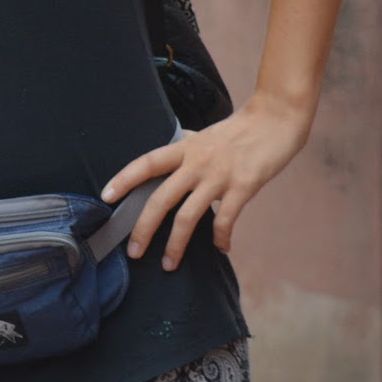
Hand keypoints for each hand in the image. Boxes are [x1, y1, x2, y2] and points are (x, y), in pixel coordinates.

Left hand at [102, 96, 313, 269]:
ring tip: (169, 263)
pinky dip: (220, 238)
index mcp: (184, 148)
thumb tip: (171, 156)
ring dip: (176, 244)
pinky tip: (221, 248)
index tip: (105, 196)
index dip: (124, 179)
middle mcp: (196, 162)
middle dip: (144, 228)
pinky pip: (225, 219)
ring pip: (188, 216)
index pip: (146, 163)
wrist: (276, 118)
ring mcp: (219, 175)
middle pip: (160, 198)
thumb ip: (187, 149)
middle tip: (134, 252)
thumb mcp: (205, 135)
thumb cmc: (241, 129)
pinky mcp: (244, 186)